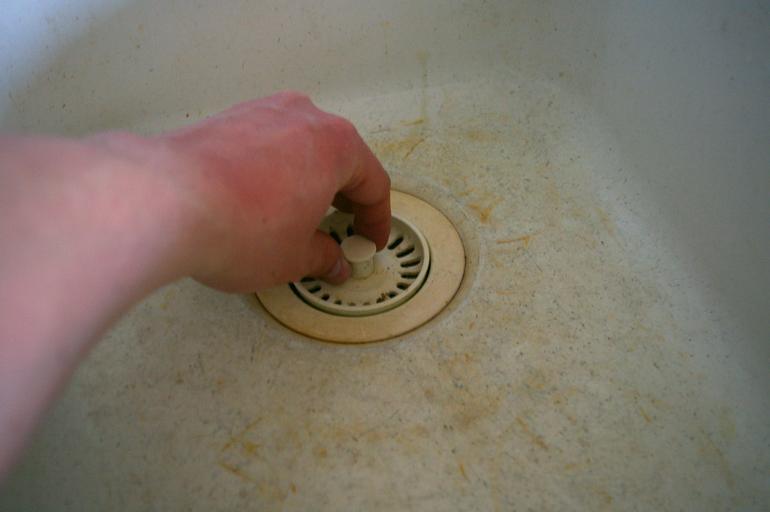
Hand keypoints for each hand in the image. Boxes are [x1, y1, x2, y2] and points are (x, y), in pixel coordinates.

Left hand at [160, 92, 390, 290]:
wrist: (165, 201)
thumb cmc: (238, 225)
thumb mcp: (294, 257)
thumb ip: (323, 257)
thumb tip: (331, 261)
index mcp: (336, 145)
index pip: (372, 183)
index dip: (376, 220)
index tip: (370, 240)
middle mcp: (302, 117)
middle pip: (338, 158)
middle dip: (343, 197)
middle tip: (340, 230)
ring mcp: (261, 112)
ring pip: (300, 148)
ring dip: (307, 181)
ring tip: (297, 217)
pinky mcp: (227, 119)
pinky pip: (266, 145)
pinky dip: (274, 172)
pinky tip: (260, 201)